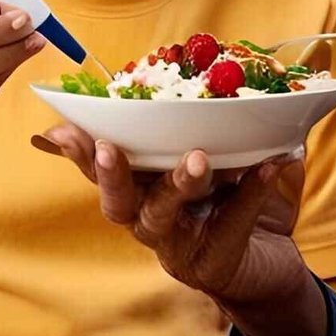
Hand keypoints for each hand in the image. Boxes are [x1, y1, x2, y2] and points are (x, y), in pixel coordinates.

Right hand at [33, 125, 324, 333]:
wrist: (272, 268)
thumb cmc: (237, 203)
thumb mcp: (221, 157)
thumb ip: (209, 124)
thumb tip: (222, 68)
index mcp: (142, 190)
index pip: (101, 170)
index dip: (78, 152)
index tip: (63, 128)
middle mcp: (150, 220)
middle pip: (117, 201)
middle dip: (110, 173)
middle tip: (108, 147)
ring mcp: (178, 246)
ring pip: (161, 217)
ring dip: (177, 183)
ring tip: (197, 158)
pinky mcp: (214, 263)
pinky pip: (229, 225)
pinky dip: (249, 193)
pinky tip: (267, 165)